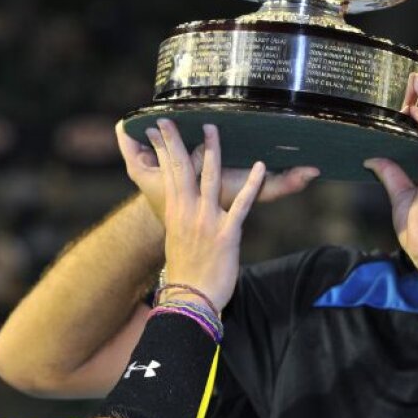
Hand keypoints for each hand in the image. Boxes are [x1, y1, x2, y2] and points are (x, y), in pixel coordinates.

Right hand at [145, 119, 264, 310]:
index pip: (167, 174)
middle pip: (181, 169)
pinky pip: (242, 205)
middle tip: (171, 118)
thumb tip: (184, 208)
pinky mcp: (227, 233)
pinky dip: (253, 184)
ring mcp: (207, 221)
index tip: (157, 128)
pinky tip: (260, 167)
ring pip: (209, 179)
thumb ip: (183, 219)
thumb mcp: (177, 240)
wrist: (190, 299)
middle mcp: (187, 213)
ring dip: (213, 151)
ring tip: (213, 129)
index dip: (162, 149)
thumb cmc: (186, 273)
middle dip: (175, 141)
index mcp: (175, 213)